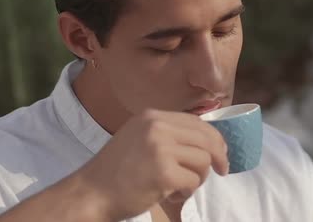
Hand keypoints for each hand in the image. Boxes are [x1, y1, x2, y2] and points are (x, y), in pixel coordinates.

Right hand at [75, 109, 228, 220]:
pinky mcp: (163, 172)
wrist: (90, 193)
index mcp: (151, 116)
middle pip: (206, 138)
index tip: (220, 152)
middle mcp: (156, 127)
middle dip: (218, 156)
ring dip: (196, 178)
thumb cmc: (115, 171)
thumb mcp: (139, 138)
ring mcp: (160, 148)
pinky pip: (193, 180)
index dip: (213, 138)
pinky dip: (186, 191)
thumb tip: (206, 140)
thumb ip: (167, 134)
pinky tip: (170, 195)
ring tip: (178, 186)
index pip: (196, 122)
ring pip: (203, 160)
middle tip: (222, 170)